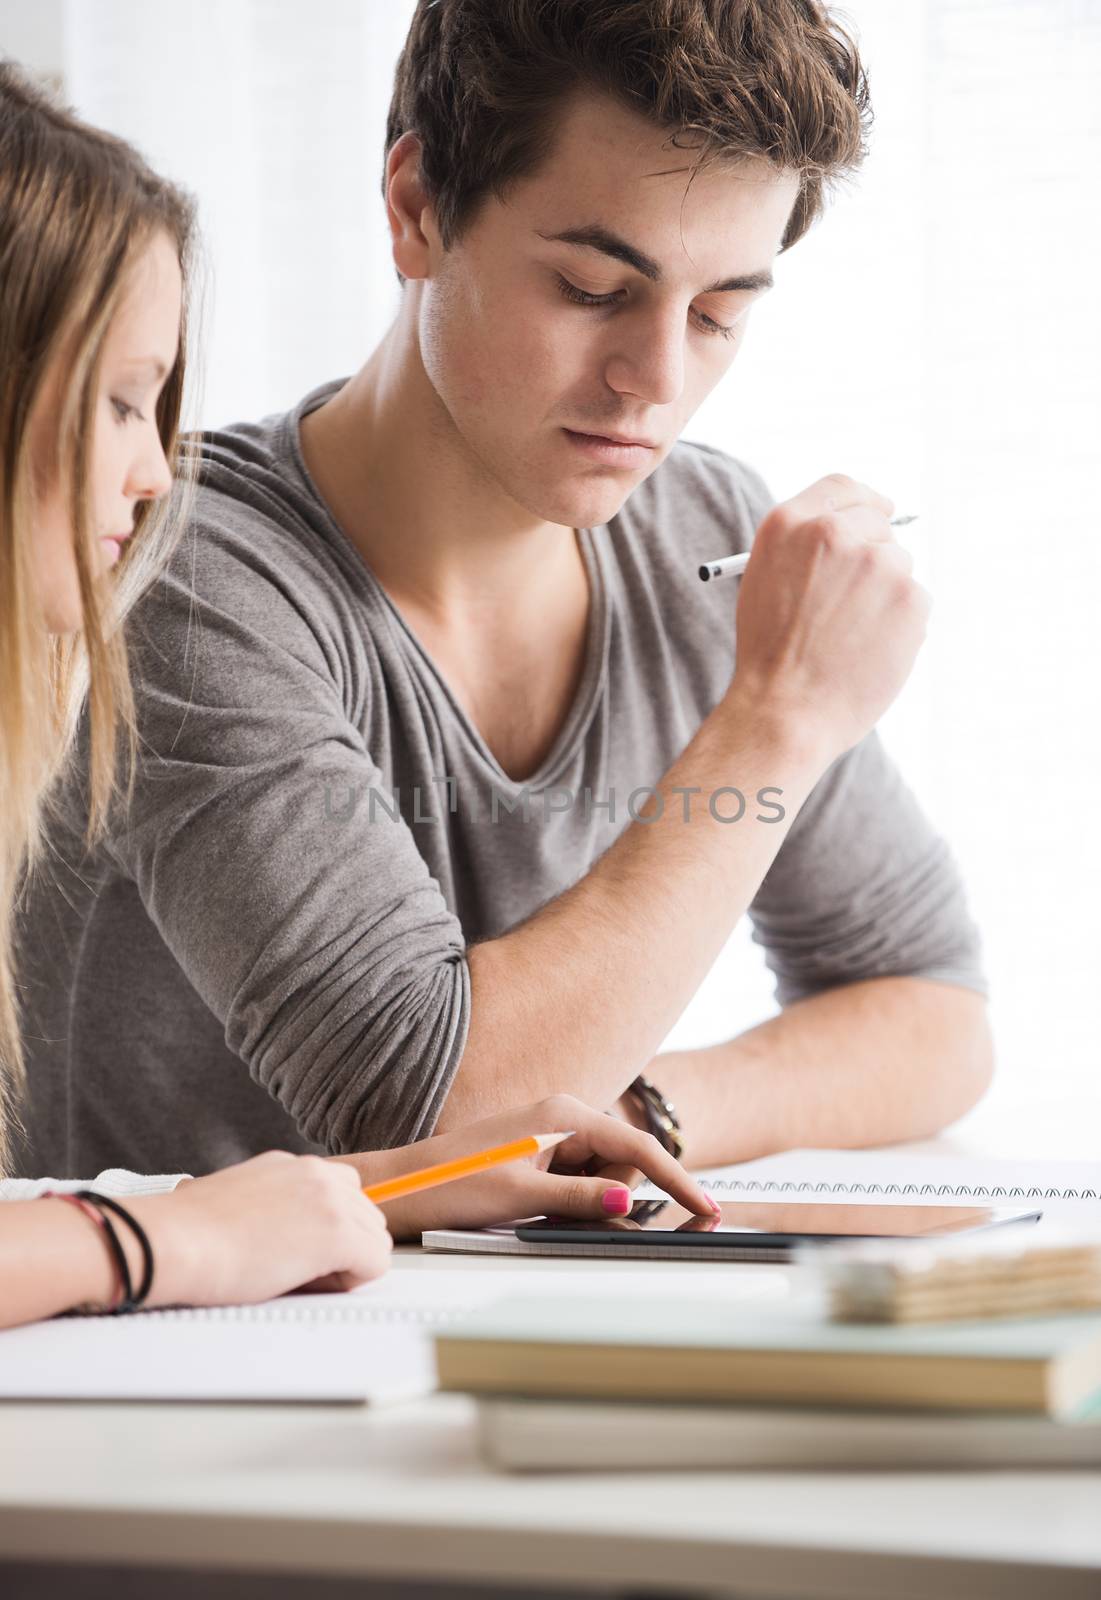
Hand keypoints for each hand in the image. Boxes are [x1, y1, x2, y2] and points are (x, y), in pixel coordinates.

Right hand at [131, 1152, 392, 1307]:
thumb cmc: (186, 1233)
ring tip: (295, 1277)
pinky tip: (306, 1283)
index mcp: (290, 1166)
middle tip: (296, 1268)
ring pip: (374, 1238)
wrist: (172, 1241)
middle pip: (365, 1213)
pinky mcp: (338, 1232)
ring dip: (345, 1264)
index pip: (341, 1192)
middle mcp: (316, 1174)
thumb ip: (269, 1206)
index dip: (325, 1228)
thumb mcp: (235, 1201)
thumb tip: (276, 1232)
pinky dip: (349, 1282)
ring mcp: (331, 1200)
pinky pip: (376, 1264)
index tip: (301, 1248)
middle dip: (341, 1245)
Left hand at [371, 1094, 718, 1237]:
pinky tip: (535, 1211)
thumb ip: (582, 1198)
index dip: (677, 1181)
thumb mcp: (524, 1198)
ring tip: (537, 1211)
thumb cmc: (453, 1184)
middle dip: (615, 1197)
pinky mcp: (537, 1156)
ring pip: (600, 1176)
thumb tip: (628, 1203)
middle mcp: (561, 1117)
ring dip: (588, 1202)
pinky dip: (570, 1202)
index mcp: (564, 1114)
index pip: (639, 1148)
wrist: (406, 1188)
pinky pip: (575, 1181)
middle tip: (568, 1215)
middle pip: (622, 1163)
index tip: (706, 1209)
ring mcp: (549, 1136)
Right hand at [729, 473, 929, 762]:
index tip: (879, 513)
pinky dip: (900, 625)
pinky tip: (869, 652)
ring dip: (885, 595)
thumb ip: (803, 548)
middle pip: (877, 524)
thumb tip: (854, 533)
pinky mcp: (911, 597)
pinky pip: (915, 602)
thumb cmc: (769, 657)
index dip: (863, 502)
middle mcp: (834, 533)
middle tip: (856, 601)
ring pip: (899, 567)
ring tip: (850, 638)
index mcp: (789, 524)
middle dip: (873, 557)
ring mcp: (878, 563)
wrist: (786, 712)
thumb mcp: (765, 583)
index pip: (842, 489)